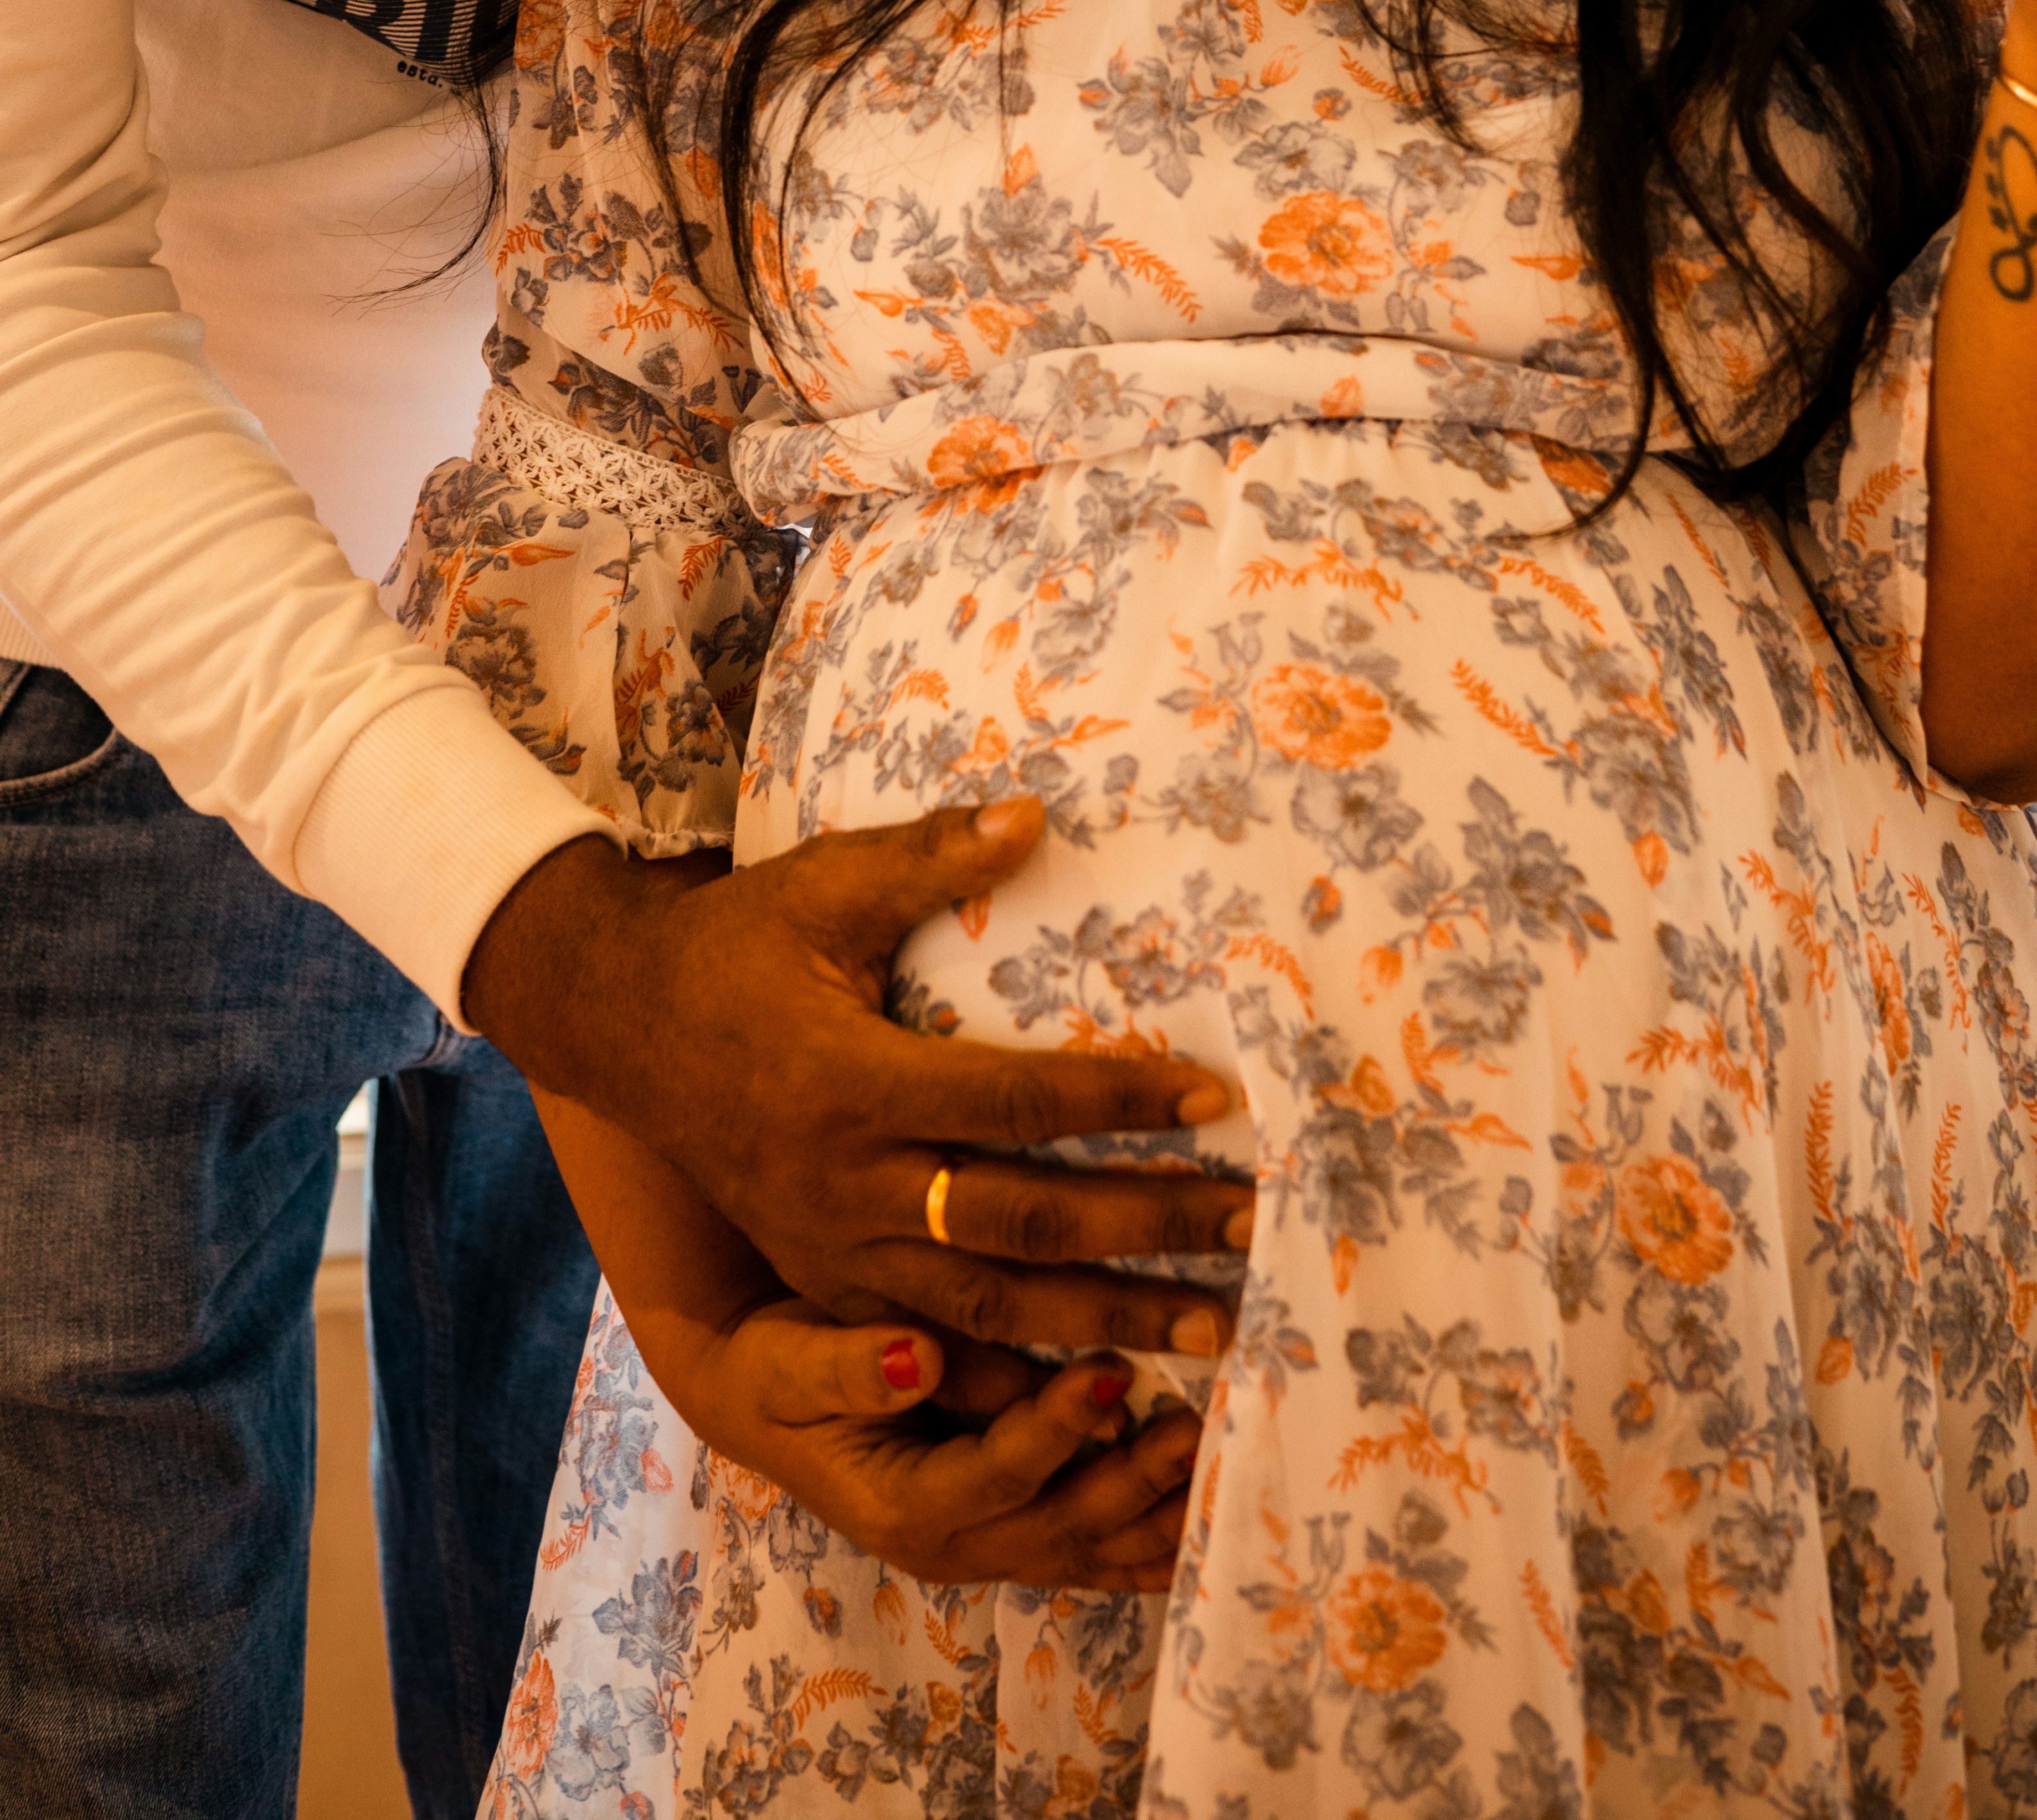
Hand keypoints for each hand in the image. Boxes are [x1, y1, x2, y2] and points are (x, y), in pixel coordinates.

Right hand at [465, 798, 1254, 1358]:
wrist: (616, 1024)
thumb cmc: (734, 943)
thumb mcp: (822, 884)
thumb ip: (930, 858)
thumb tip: (1037, 817)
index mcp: (853, 1083)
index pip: (1015, 1103)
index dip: (1119, 1099)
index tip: (1220, 1098)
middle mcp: (846, 1182)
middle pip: (1020, 1224)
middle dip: (1143, 1231)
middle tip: (1251, 1230)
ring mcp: (832, 1249)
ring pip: (989, 1312)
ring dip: (1107, 1324)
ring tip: (1215, 1331)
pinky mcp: (822, 1284)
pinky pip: (933, 1349)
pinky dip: (1022, 1374)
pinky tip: (1104, 1388)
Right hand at [680, 1301, 1201, 1592]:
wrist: (769, 1399)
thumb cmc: (778, 1371)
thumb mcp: (785, 1363)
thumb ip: (844, 1364)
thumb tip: (913, 1355)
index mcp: (899, 1506)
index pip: (992, 1473)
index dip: (1053, 1427)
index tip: (1109, 1367)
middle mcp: (951, 1545)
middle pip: (1058, 1524)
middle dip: (1130, 1478)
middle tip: (1194, 1424)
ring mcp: (986, 1547)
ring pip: (1089, 1549)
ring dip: (1156, 1514)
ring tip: (1220, 1462)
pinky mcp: (1012, 1530)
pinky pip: (1094, 1550)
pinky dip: (1150, 1537)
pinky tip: (1205, 1512)